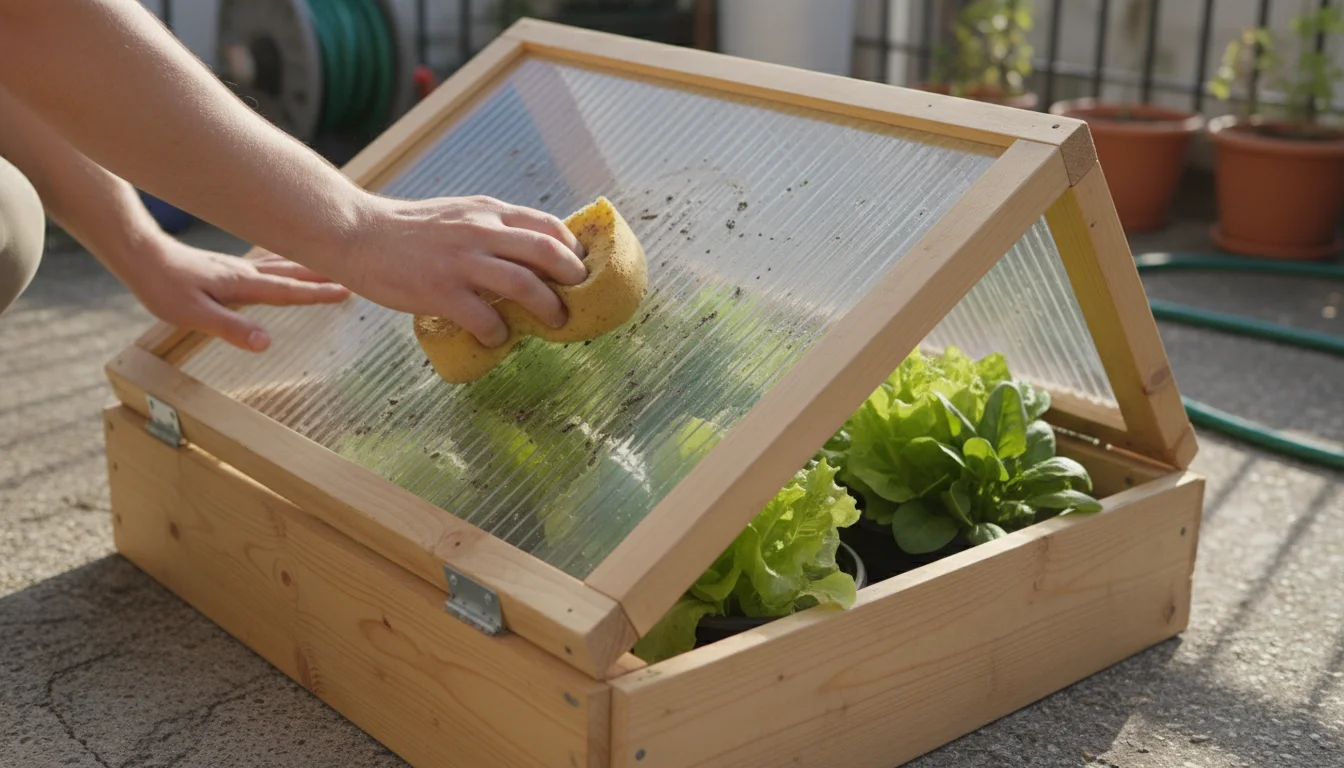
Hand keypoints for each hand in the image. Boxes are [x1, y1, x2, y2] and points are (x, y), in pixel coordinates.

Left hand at [127, 236, 351, 351]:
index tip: (348, 291)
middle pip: (294, 272)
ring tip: (332, 266)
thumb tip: (267, 343)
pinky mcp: (228, 266)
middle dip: (325, 275)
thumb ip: (231, 328)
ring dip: (310, 266)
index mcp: (243, 285)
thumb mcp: (193, 315)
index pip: (288, 291)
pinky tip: (289, 262)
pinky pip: (269, 262)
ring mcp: (238, 267)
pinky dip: (288, 261)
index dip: (318, 293)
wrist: (140, 255)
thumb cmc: (163, 287)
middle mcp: (245, 272)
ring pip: (284, 264)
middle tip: (355, 274)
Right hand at [334, 194, 587, 347]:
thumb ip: (491, 228)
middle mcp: (481, 232)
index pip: (548, 225)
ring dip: (549, 309)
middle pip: (548, 252)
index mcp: (487, 212)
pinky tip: (498, 338)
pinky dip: (499, 334)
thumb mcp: (458, 215)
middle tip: (580, 298)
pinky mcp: (441, 292)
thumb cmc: (408, 230)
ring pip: (526, 285)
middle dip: (574, 278)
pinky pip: (486, 319)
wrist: (356, 233)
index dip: (573, 250)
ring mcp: (462, 262)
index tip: (582, 269)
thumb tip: (529, 253)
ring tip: (556, 324)